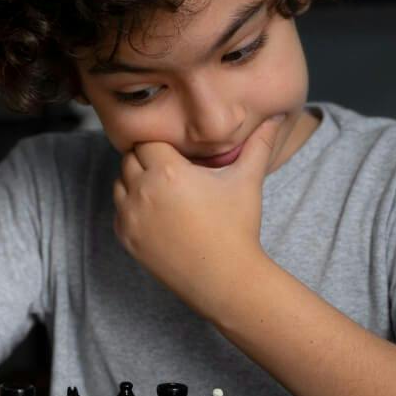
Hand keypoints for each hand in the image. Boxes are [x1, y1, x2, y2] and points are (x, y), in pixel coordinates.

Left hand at [112, 115, 284, 314]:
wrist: (224, 278)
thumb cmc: (237, 227)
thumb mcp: (247, 181)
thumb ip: (258, 144)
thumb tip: (276, 117)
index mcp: (167, 172)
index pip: (147, 141)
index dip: (161, 145)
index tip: (177, 154)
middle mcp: (142, 191)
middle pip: (130, 159)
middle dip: (147, 160)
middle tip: (171, 171)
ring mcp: (130, 216)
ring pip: (119, 183)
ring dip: (135, 181)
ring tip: (164, 192)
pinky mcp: (126, 238)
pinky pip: (119, 210)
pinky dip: (131, 207)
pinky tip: (157, 214)